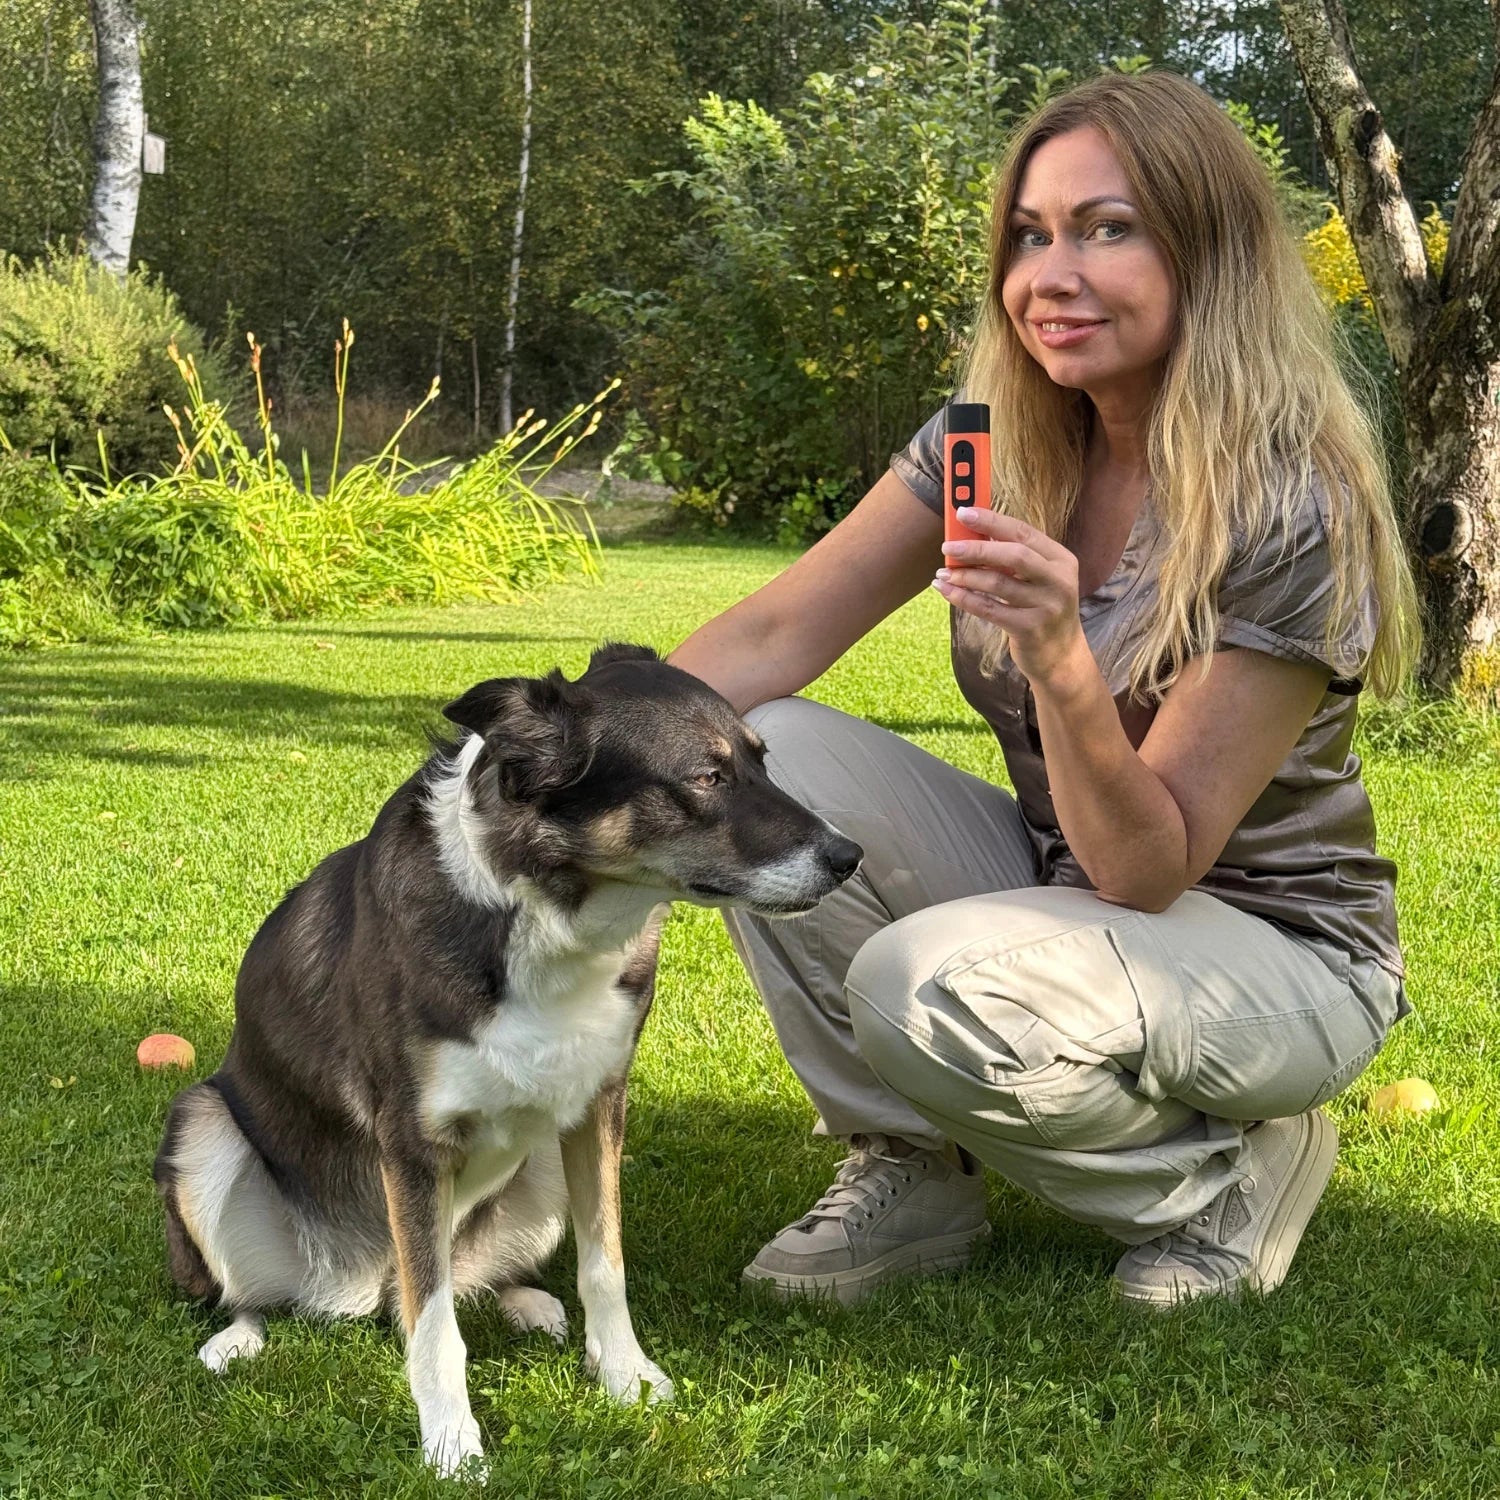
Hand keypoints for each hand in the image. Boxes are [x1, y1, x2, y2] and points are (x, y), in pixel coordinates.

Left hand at [933, 508, 1087, 688]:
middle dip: (976, 548)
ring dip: (965, 576)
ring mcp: (1046, 606)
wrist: (1061, 656)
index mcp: (1061, 559)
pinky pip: (989, 609)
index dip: (992, 520)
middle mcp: (1059, 581)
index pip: (1024, 532)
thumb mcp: (1039, 579)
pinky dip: (964, 598)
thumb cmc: (1042, 609)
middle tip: (947, 546)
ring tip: (943, 572)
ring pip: (998, 583)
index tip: (963, 512)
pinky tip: (946, 591)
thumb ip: (1014, 558)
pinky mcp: (1030, 629)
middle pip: (1013, 555)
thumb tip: (972, 534)